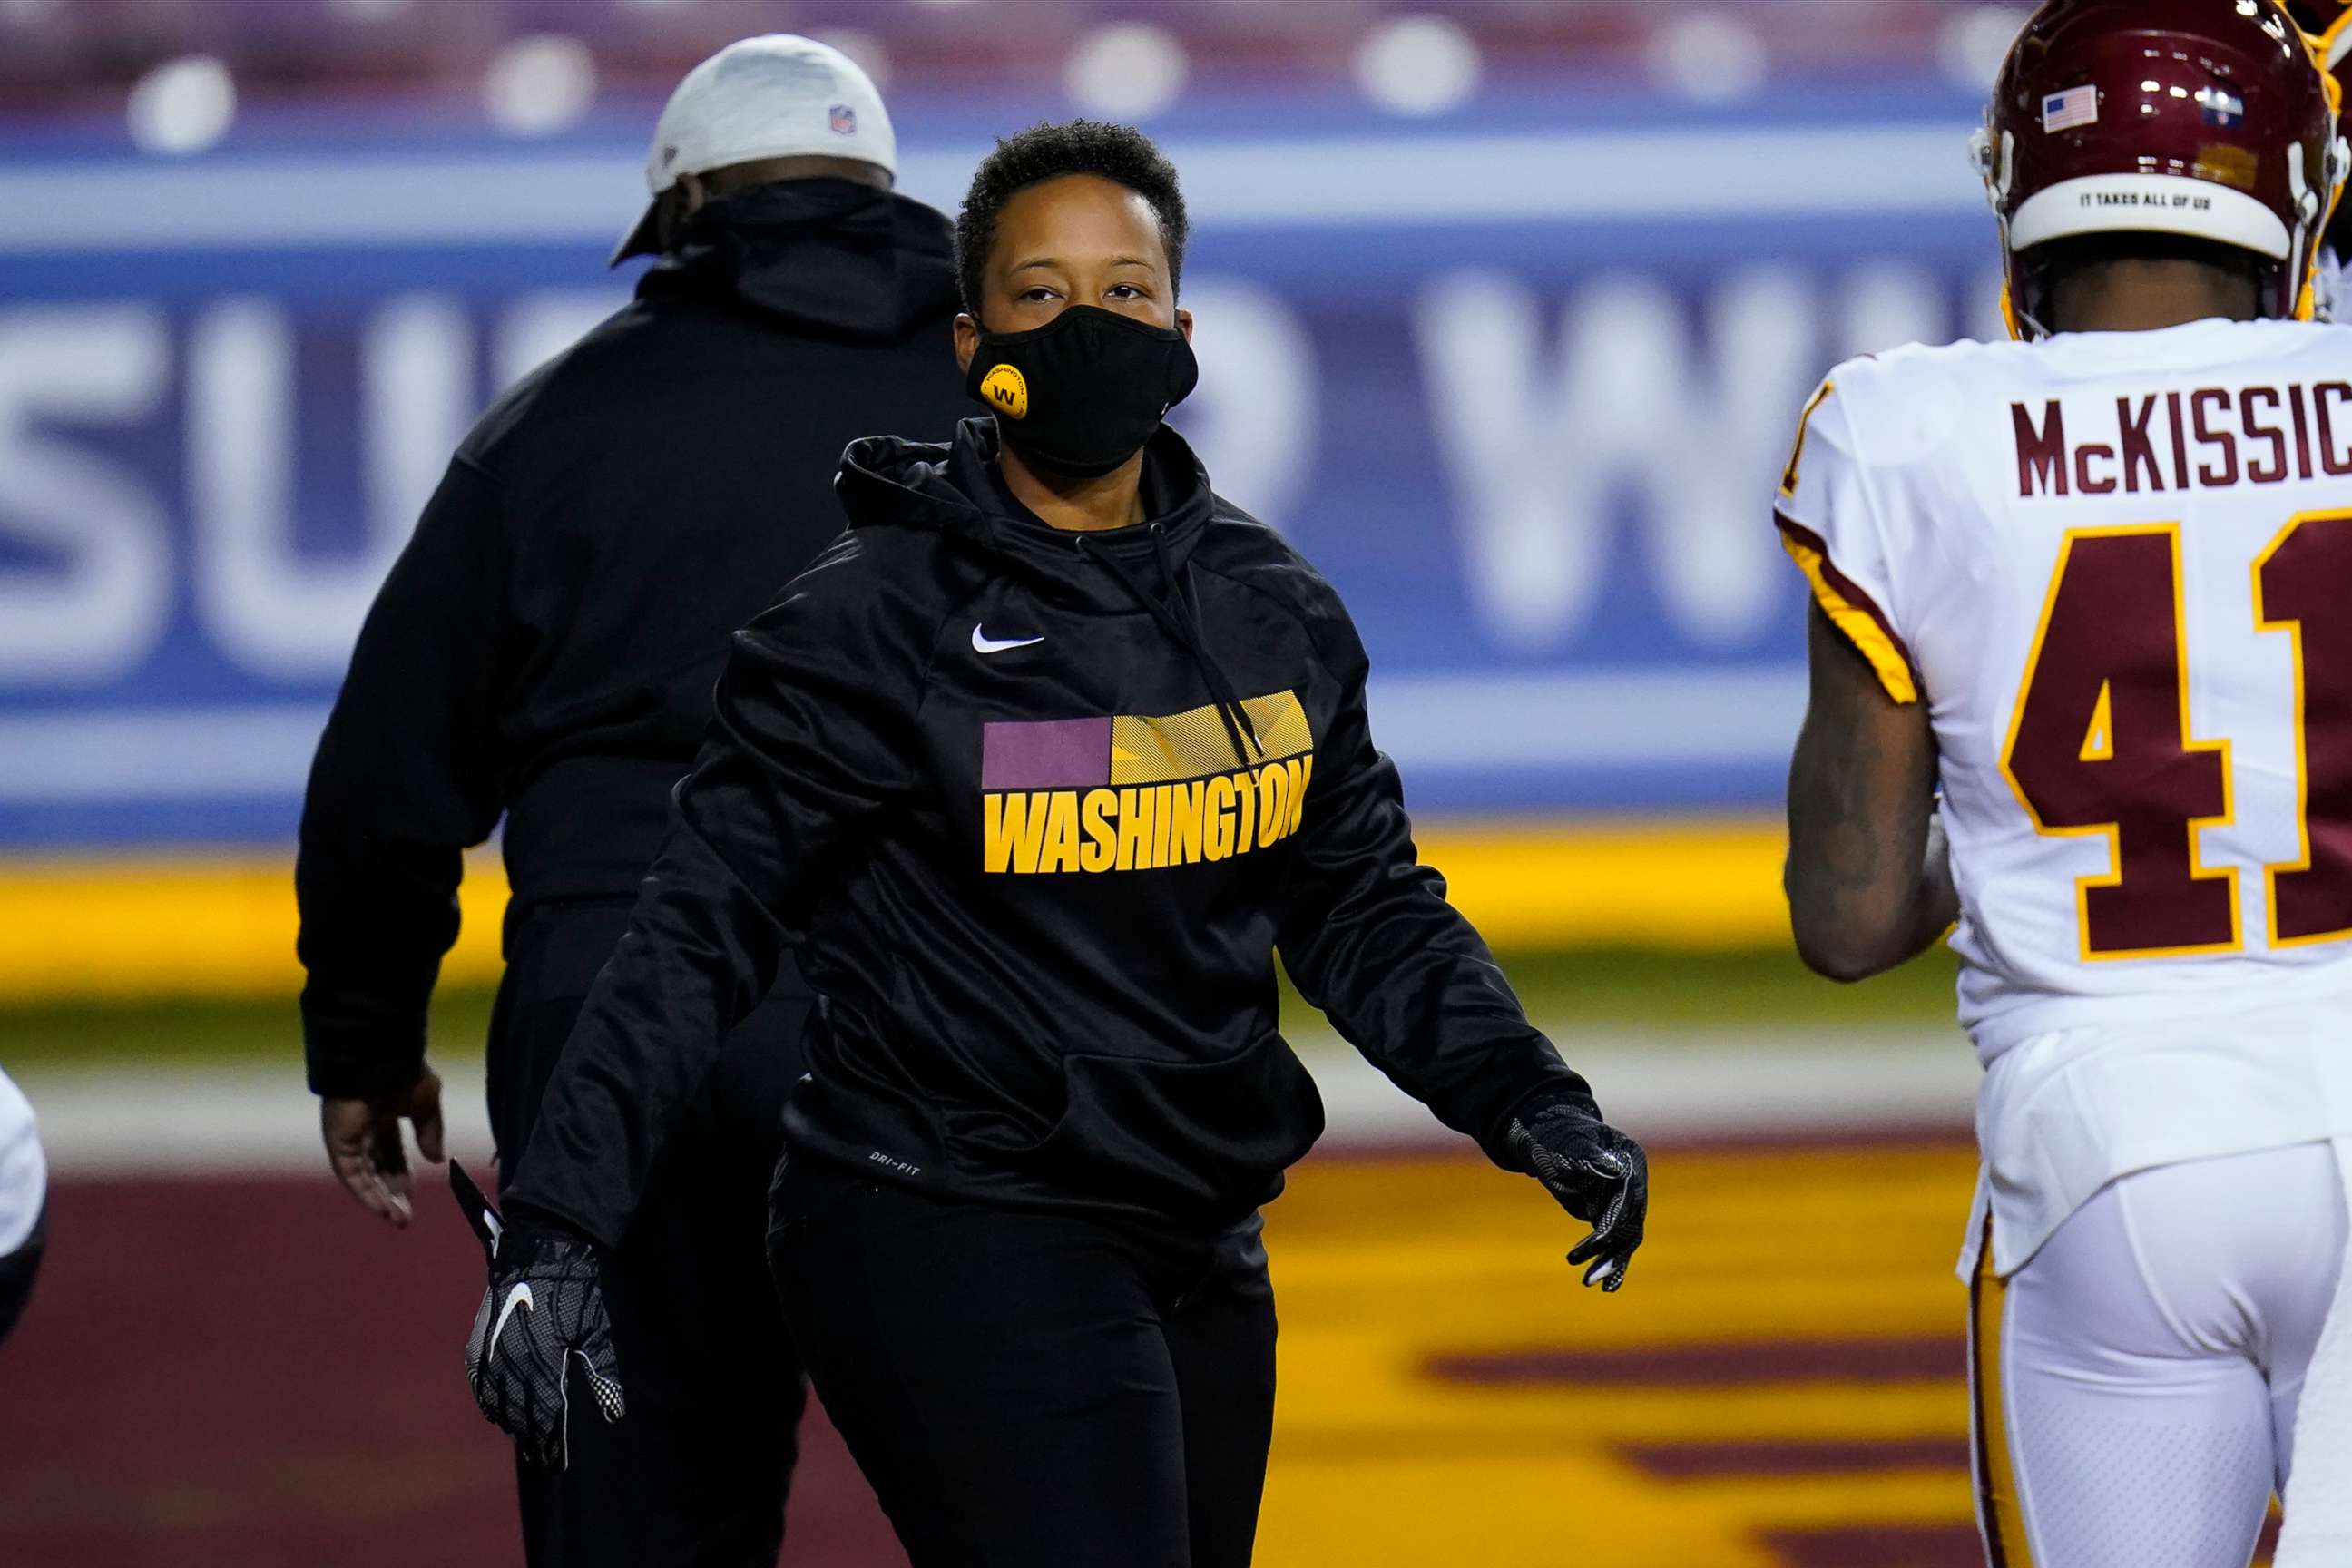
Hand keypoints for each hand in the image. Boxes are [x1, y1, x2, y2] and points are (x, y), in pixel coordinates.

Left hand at [321, 1066, 444, 1226]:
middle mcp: (364, 1128)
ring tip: (398, 1220)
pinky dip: (365, 1193)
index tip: (412, 1195)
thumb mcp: (427, 1105)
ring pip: (364, 1176)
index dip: (402, 1174)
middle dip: (391, 1193)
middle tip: (404, 1218)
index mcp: (385, 1115)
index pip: (392, 1152)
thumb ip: (431, 1133)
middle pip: (377, 1168)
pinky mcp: (339, 1143)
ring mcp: (349, 1136)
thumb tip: (437, 1159)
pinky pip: (351, 1174)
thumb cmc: (405, 1075)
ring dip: (380, 1199)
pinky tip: (382, 1209)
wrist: (380, 1061)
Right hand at [454, 1165, 624, 1469]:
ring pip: (496, 1400)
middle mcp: (511, 1362)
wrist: (539, 1251)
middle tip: (542, 1457)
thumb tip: (614, 1412)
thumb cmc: (574, 1291)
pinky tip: (494, 1413)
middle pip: (520, 1412)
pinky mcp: (479, 1339)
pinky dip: (486, 1400)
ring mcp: (491, 1351)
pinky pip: (478, 1380)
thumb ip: (602, 1374)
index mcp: (543, 1362)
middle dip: (532, 1437)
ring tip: (522, 1440)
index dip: (552, 1440)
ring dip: (510, 1422)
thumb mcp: (596, 1332)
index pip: (546, 1414)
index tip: (558, 1460)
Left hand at [1505, 1090, 1647, 1291]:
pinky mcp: (1612, 1214)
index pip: (1629, 1195)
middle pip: (1631, 1220)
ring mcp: (1625, 1199)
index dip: (1617, 1219)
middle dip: (1611, 1249)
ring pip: (1625, 1237)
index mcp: (1630, 1159)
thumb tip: (1615, 1169)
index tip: (1599, 1241)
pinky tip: (1605, 1286)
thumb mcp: (1569, 1147)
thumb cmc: (1556, 1138)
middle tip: (1589, 1275)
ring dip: (1610, 1262)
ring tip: (1589, 1283)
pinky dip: (1610, 1262)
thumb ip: (1590, 1158)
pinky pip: (1615, 1242)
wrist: (1548, 1137)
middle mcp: (1633, 1181)